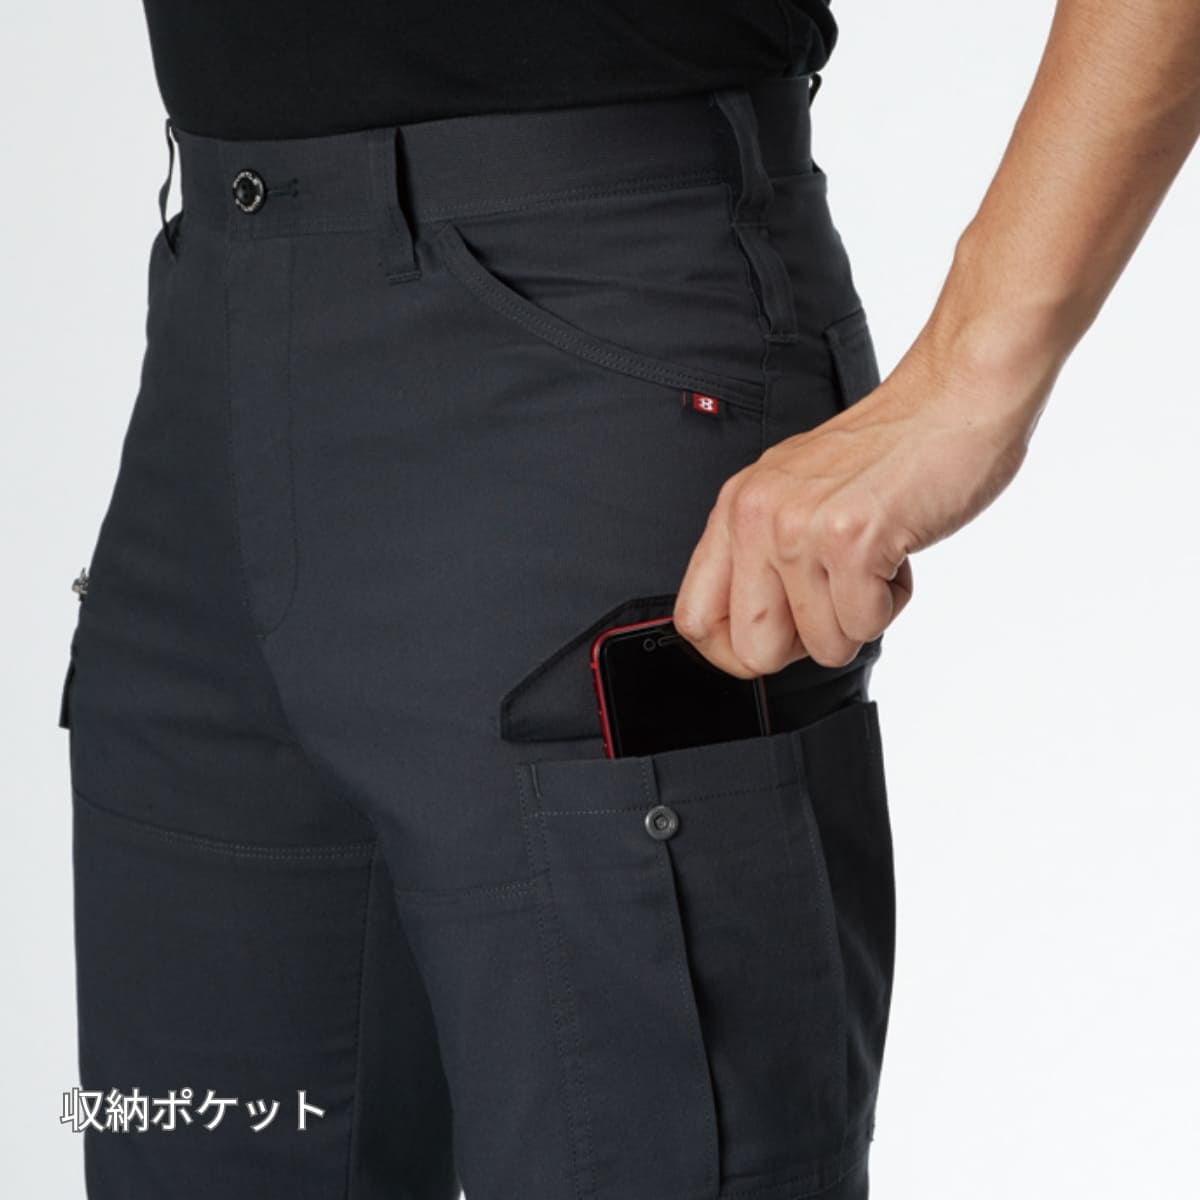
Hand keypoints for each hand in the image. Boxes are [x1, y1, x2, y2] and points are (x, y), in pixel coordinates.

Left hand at [673, 331, 1050, 675]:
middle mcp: (757, 517)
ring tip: (873, 557)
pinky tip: (895, 551)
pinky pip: (864, 625)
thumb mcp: (796, 494)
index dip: (734, 651)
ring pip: (821, 646)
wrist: (953, 397)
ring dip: (860, 615)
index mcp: (737, 508)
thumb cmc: (886, 452)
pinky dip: (892, 601)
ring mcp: (800, 528)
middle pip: (752, 650)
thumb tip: (751, 633)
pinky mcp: (851, 539)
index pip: (693, 617)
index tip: (775, 642)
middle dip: (805, 644)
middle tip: (836, 596)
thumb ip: (762, 554)